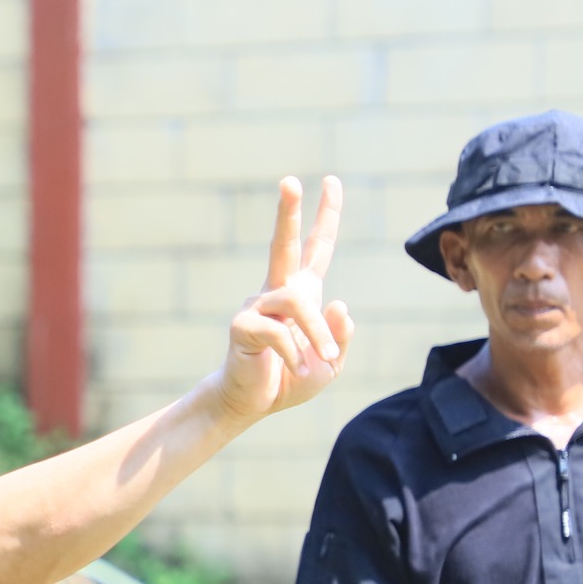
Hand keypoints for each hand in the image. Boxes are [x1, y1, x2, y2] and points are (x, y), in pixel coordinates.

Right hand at [217, 176, 353, 428]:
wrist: (253, 403)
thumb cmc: (291, 379)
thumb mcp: (331, 362)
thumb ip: (340, 335)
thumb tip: (339, 302)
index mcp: (301, 293)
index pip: (316, 247)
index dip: (325, 216)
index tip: (330, 181)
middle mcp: (277, 291)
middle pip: (283, 244)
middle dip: (288, 212)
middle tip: (290, 180)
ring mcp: (257, 306)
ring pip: (297, 303)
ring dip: (316, 335)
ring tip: (320, 361)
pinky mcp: (243, 326)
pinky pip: (278, 332)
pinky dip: (294, 354)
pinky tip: (295, 369)